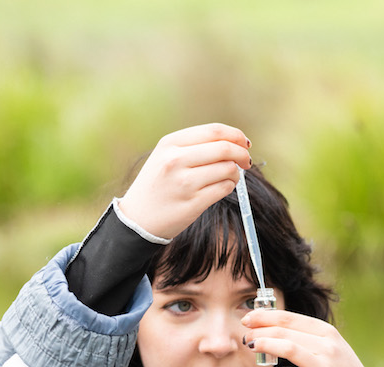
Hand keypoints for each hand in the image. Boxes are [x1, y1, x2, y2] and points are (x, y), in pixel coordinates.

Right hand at [118, 123, 251, 239]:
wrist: (137, 219)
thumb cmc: (157, 186)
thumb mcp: (165, 156)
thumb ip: (194, 146)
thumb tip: (234, 142)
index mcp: (170, 143)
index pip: (214, 131)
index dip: (235, 135)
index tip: (244, 143)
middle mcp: (176, 160)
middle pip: (225, 148)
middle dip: (242, 153)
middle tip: (246, 161)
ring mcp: (184, 182)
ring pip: (228, 169)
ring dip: (235, 173)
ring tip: (229, 177)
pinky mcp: (193, 203)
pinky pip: (224, 188)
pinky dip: (230, 186)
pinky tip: (222, 187)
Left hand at [242, 309, 383, 366]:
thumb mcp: (329, 350)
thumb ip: (305, 339)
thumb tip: (273, 330)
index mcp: (327, 332)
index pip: (290, 318)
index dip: (265, 316)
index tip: (247, 318)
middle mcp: (328, 346)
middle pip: (286, 331)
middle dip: (260, 331)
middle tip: (245, 336)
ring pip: (290, 349)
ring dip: (267, 345)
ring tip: (252, 347)